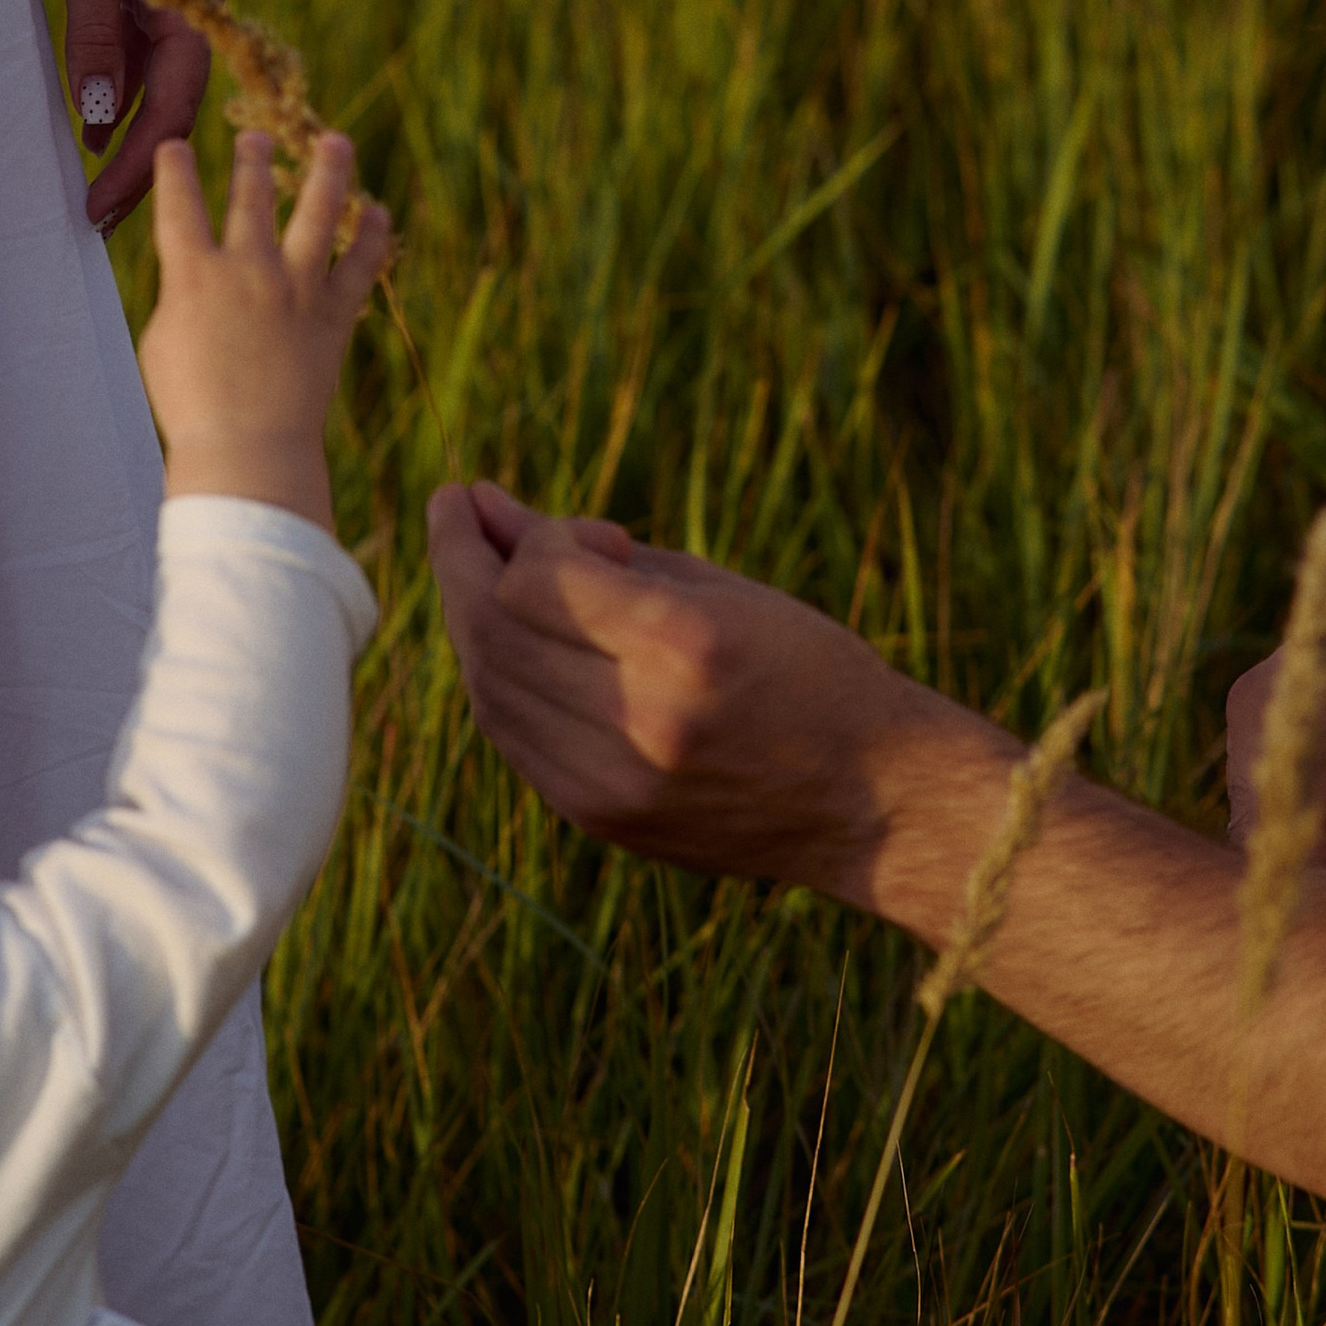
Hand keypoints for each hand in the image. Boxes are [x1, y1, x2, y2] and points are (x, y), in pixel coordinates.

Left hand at [46, 0, 221, 232]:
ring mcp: (176, 17)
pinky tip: (96, 132)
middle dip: (137, 168)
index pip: (168, 110)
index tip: (100, 206)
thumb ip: (94, 39)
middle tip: (98, 219)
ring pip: (156, 94)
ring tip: (95, 189)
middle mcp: (192, 23)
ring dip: (127, 141)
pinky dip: (121, 104)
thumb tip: (95, 119)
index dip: (137, 165)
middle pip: (170, 111)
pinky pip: (144, 69)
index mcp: (190, 15)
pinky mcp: (157, 8)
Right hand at [139, 131, 390, 529]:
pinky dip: (373, 237)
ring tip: (336, 141)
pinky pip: (361, 265)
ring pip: (317, 211)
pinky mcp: (334, 313)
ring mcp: (295, 286)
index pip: (178, 205)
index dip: (174, 169)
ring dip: (327, 171)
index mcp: (193, 273)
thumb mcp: (162, 342)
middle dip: (253, 158)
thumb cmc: (192, 405)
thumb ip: (183, 298)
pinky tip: (380, 212)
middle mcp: (247, 267)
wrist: (247, 446)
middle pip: (251, 195)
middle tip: (255, 135)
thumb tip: (199, 280)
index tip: (175, 143)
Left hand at [428, 479, 958, 883]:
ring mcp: (612, 783)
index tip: (527, 510)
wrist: (871, 800)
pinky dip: (501, 679)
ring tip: (485, 568)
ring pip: (491, 688)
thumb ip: (596, 552)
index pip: (535, 581)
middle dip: (461, 561)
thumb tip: (490, 508)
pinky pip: (512, 736)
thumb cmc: (807, 668)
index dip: (521, 536)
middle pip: (494, 633)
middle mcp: (640, 721)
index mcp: (684, 646)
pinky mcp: (598, 818)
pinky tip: (513, 642)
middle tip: (454, 507)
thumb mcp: (715, 588)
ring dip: (473, 619)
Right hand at [1226, 494, 1325, 889]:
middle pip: (1256, 824)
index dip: (1303, 879)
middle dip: (1289, 894)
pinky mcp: (1277, 746)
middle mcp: (1262, 707)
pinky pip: (1275, 817)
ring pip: (1258, 827)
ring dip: (1292, 883)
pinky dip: (1303, 862)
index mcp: (1307, 688)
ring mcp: (1261, 726)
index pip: (1287, 805)